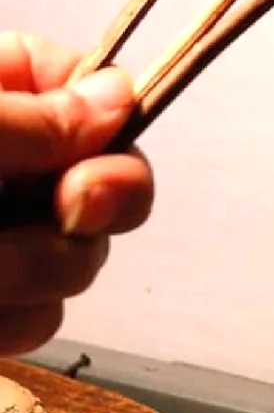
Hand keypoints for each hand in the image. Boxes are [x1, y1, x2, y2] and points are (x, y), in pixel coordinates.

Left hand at [0, 32, 152, 354]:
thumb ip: (36, 120)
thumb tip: (123, 97)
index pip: (93, 87)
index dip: (109, 132)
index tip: (81, 179)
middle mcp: (5, 157)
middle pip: (105, 185)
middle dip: (76, 223)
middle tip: (38, 230)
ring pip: (74, 264)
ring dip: (30, 279)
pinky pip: (33, 321)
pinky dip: (4, 325)